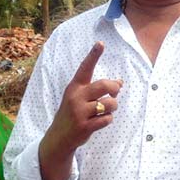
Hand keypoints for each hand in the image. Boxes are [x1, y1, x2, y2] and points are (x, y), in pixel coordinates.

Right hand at [42, 42, 121, 156]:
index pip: (85, 68)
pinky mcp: (85, 126)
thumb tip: (120, 82)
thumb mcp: (79, 97)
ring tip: (105, 110)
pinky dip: (108, 120)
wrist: (59, 136)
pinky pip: (107, 119)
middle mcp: (76, 97)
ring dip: (113, 107)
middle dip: (115, 88)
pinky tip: (99, 121)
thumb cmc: (73, 112)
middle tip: (115, 93)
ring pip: (110, 104)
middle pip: (104, 85)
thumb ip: (97, 89)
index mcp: (74, 87)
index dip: (93, 55)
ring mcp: (80, 112)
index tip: (101, 43)